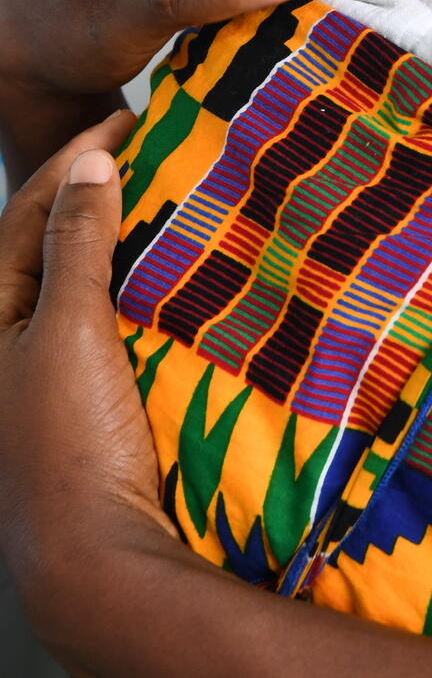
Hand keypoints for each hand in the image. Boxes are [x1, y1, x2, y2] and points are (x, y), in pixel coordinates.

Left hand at [0, 112, 177, 645]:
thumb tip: (90, 163)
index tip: (128, 117)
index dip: (75, 159)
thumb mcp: (68, 331)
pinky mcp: (83, 398)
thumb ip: (77, 244)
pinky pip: (107, 319)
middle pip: (49, 242)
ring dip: (118, 237)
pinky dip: (134, 285)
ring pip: (80, 280)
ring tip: (165, 195)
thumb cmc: (66, 445)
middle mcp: (4, 342)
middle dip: (94, 191)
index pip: (25, 212)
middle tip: (149, 148)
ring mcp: (42, 373)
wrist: (96, 560)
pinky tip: (170, 271)